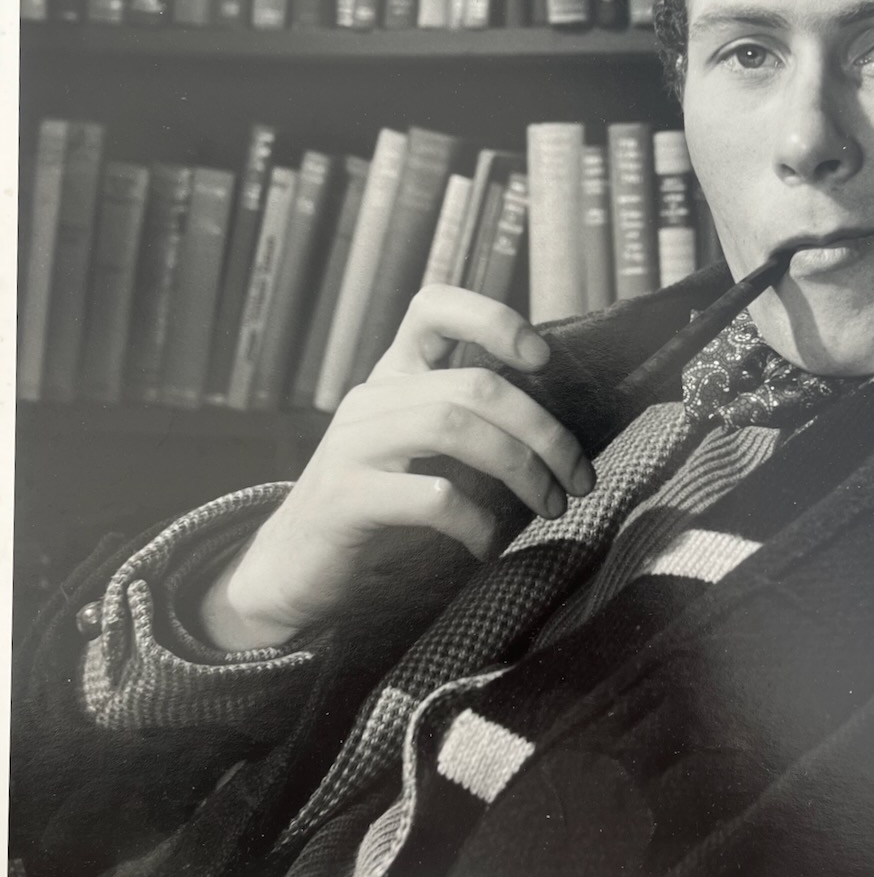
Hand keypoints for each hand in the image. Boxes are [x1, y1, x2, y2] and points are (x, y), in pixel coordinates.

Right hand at [200, 287, 594, 651]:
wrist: (291, 568)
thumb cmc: (376, 509)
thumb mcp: (418, 452)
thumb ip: (466, 424)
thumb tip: (559, 430)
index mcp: (393, 378)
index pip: (432, 307)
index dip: (493, 318)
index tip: (543, 359)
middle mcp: (371, 399)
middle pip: (474, 385)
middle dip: (543, 431)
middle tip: (578, 479)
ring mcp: (352, 445)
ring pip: (453, 426)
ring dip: (520, 469)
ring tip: (549, 507)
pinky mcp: (344, 498)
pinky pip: (428, 495)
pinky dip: (475, 521)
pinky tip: (486, 545)